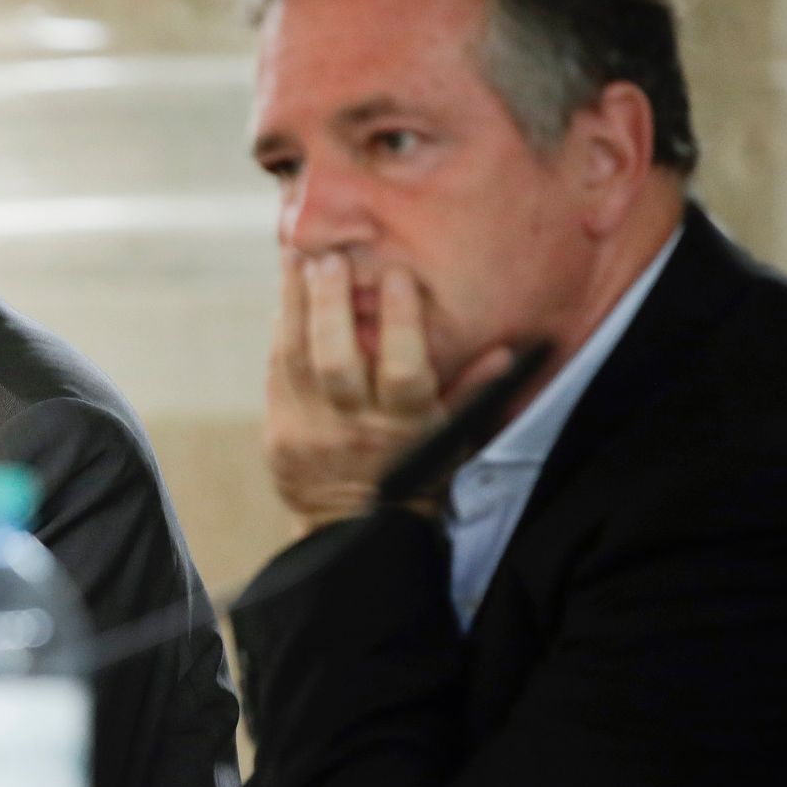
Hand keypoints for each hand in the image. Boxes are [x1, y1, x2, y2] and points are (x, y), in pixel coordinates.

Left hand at [265, 252, 510, 530]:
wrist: (357, 528)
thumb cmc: (416, 471)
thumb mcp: (451, 436)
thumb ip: (473, 390)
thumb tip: (509, 349)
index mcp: (404, 426)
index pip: (403, 368)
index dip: (400, 320)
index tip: (396, 273)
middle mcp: (355, 428)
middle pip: (336, 359)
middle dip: (331, 304)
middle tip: (330, 257)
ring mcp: (312, 432)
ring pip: (297, 359)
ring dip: (295, 305)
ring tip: (298, 261)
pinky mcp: (280, 435)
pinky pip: (277, 374)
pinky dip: (281, 333)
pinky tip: (287, 299)